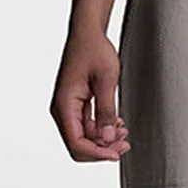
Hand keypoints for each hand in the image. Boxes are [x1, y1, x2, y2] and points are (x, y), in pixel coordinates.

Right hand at [49, 28, 130, 161]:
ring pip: (85, 138)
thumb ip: (107, 110)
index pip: (76, 142)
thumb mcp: (107, 80)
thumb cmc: (94, 49)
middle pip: (79, 145)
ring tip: (124, 132)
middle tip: (125, 144)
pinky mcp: (76, 106)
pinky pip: (88, 126)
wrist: (88, 33)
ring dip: (105, 140)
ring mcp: (68, 108)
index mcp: (64, 104)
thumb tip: (108, 138)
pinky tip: (117, 124)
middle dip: (102, 149)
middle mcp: (62, 109)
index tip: (115, 153)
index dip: (96, 153)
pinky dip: (103, 129)